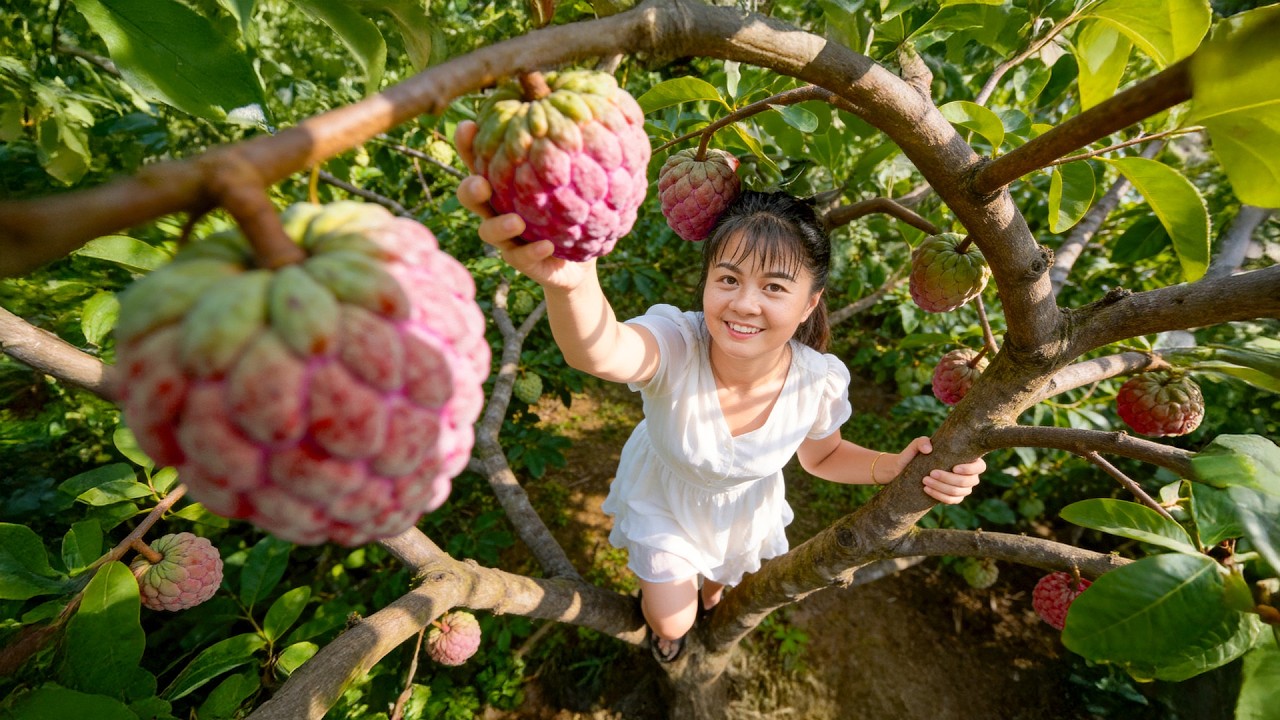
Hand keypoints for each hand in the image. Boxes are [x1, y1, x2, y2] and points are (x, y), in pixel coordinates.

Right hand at [454, 121, 590, 291]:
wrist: (582, 256)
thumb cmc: (574, 205)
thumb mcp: (572, 175)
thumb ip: (566, 148)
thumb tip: (577, 102)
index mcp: (504, 182)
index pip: (479, 159)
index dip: (467, 145)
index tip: (468, 126)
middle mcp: (498, 207)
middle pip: (470, 196)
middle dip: (469, 188)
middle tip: (480, 183)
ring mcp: (506, 237)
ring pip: (488, 231)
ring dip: (499, 225)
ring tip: (516, 221)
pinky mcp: (522, 260)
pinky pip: (521, 257)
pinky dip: (532, 250)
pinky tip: (547, 245)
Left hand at [894, 436, 985, 504]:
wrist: (906, 470)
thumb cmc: (916, 455)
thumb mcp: (916, 445)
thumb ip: (922, 442)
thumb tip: (928, 449)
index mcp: (967, 460)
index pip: (980, 467)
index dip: (970, 469)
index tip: (954, 467)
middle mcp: (969, 475)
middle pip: (969, 481)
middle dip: (950, 478)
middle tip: (932, 473)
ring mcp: (962, 488)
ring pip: (959, 491)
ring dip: (942, 487)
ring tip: (925, 480)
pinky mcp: (953, 498)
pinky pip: (952, 500)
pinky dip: (939, 496)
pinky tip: (927, 489)